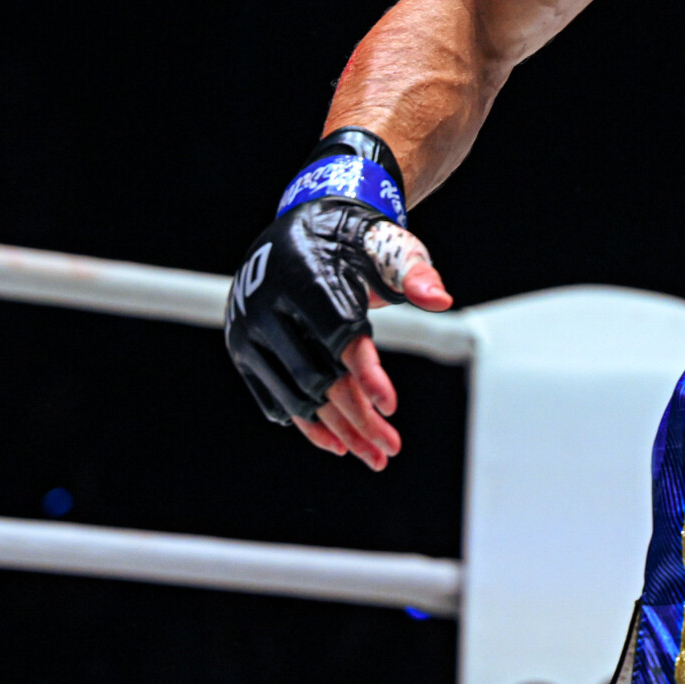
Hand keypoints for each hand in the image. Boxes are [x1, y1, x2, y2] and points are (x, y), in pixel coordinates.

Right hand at [224, 198, 451, 466]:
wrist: (300, 230)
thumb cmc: (353, 241)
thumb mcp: (387, 247)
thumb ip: (415, 273)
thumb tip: (442, 298)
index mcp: (305, 275)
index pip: (337, 334)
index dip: (366, 372)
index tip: (391, 406)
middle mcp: (268, 305)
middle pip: (317, 377)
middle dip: (358, 417)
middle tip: (392, 449)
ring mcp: (248, 331)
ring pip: (295, 396)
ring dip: (336, 430)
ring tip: (373, 454)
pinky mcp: (242, 350)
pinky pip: (273, 397)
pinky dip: (306, 423)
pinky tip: (338, 443)